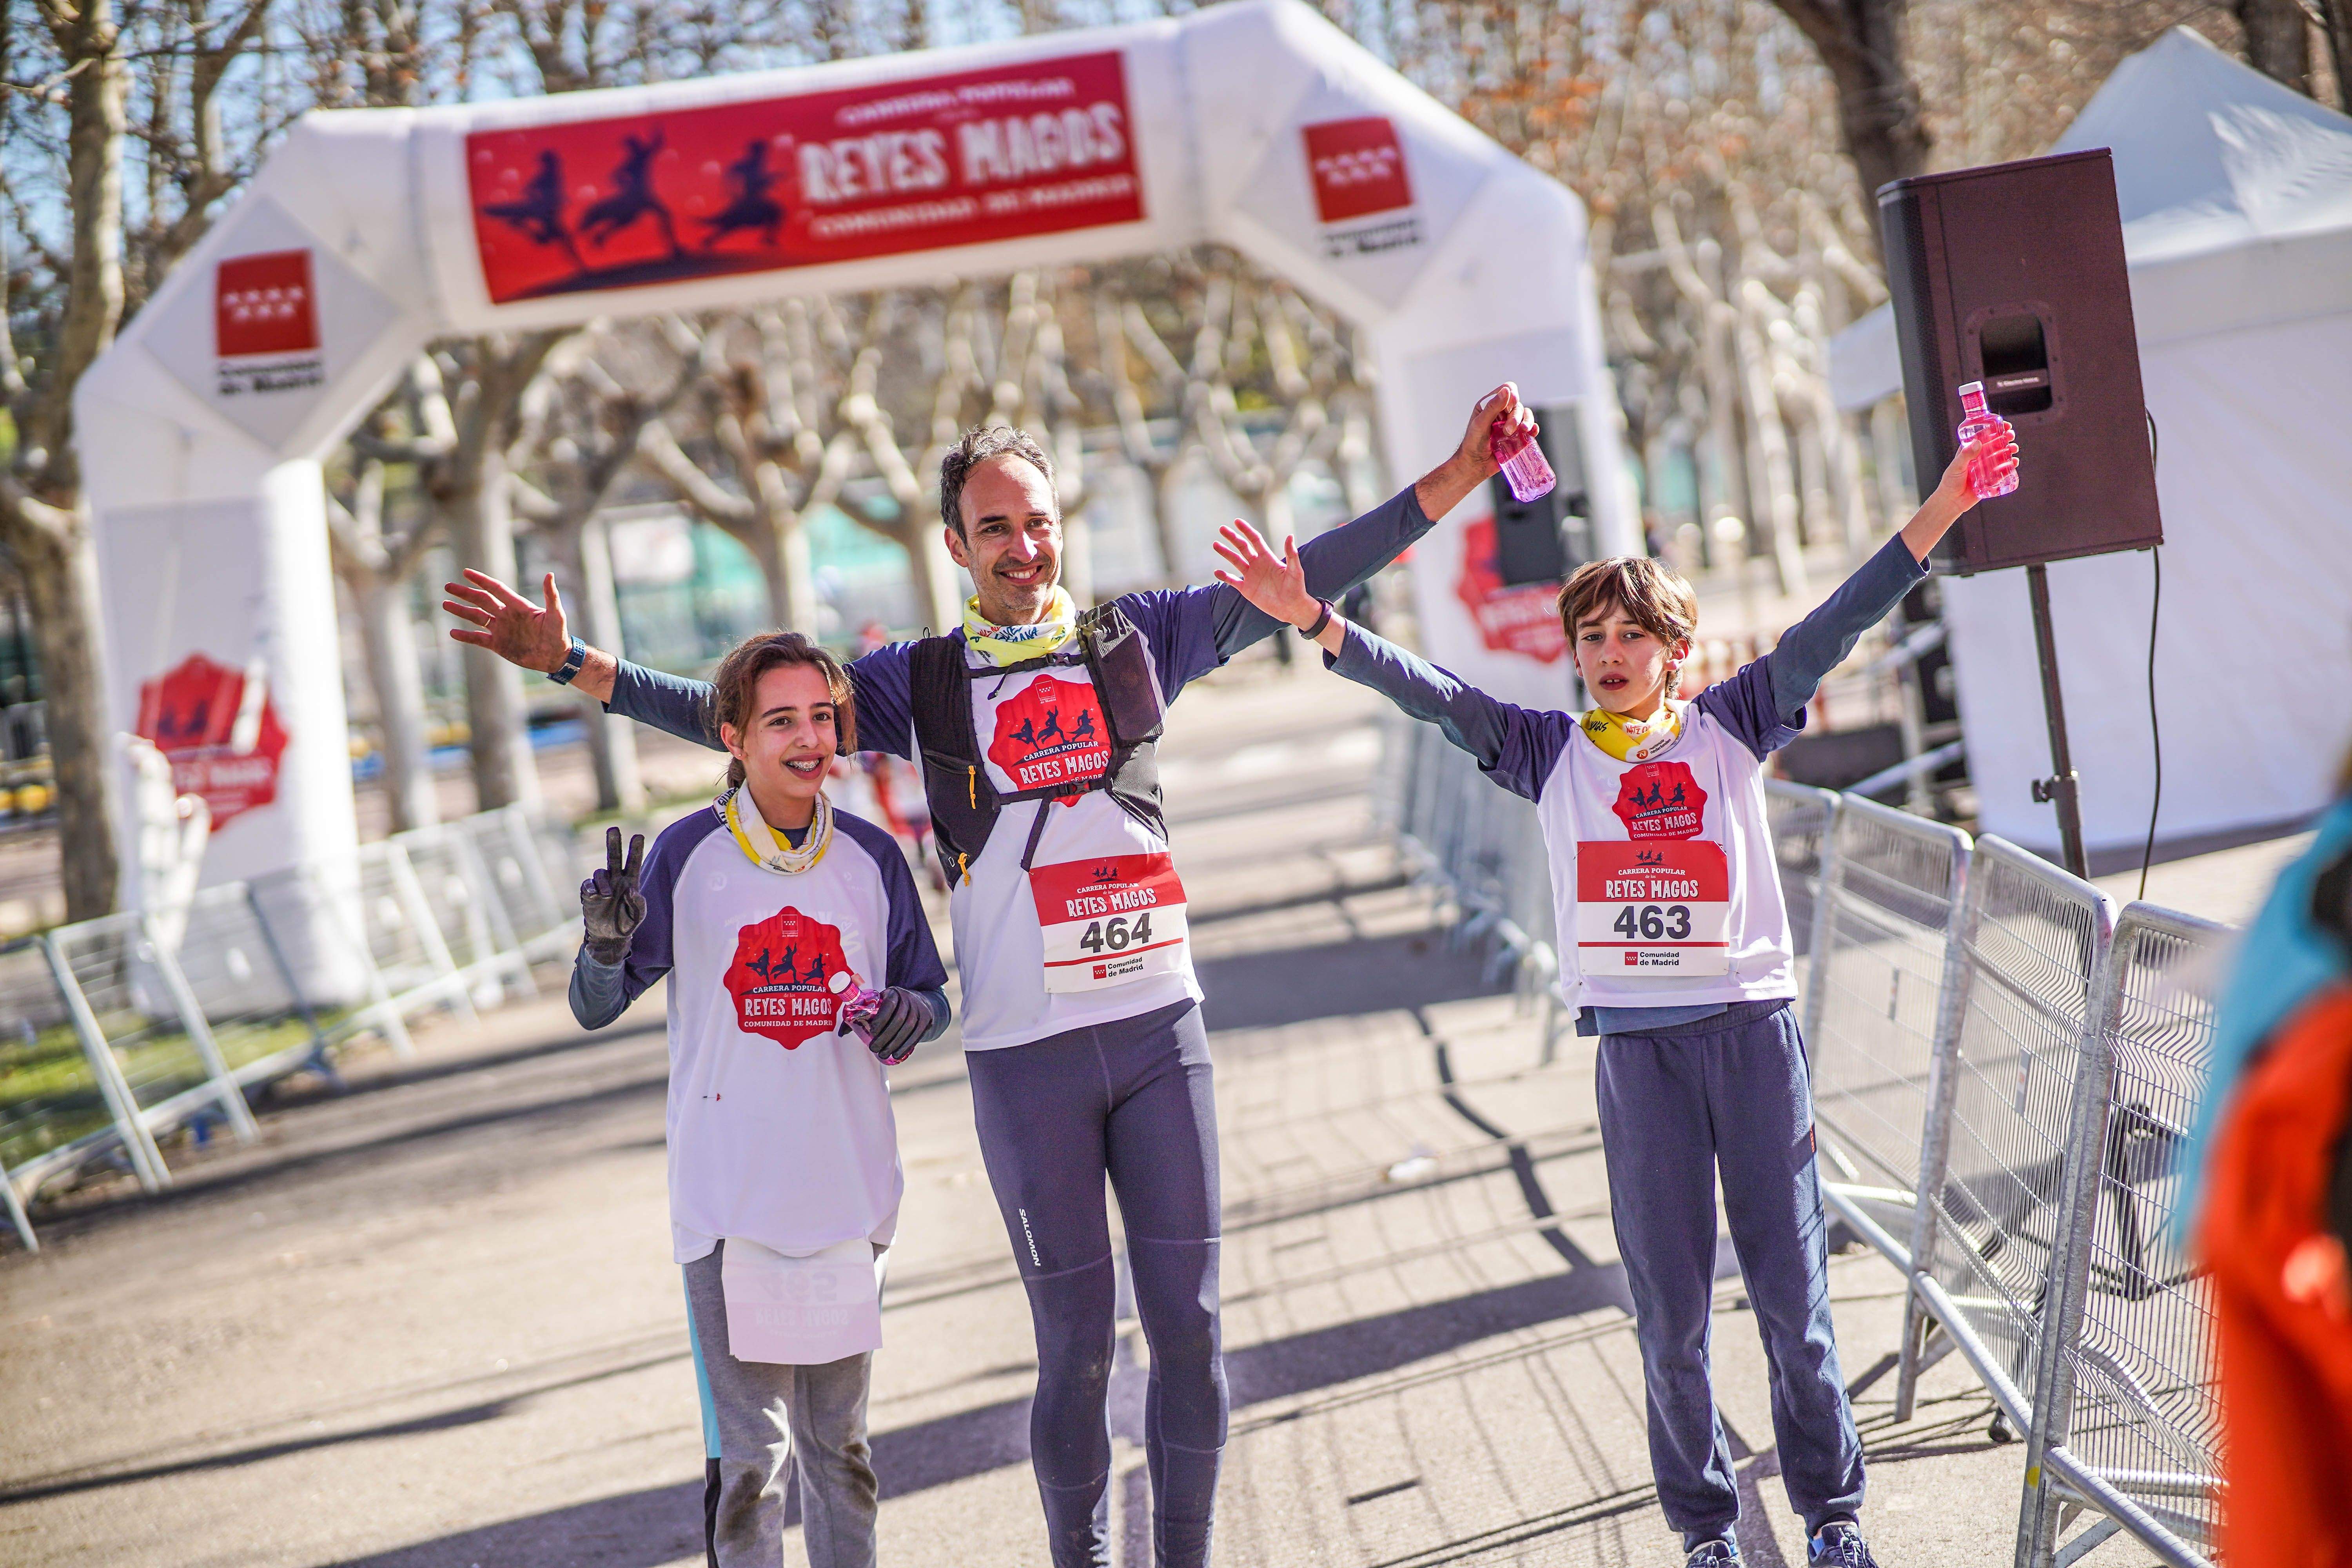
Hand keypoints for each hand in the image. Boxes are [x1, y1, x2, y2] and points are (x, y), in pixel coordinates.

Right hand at [445, 569, 570, 674]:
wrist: (557, 657)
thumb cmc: (559, 634)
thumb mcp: (557, 615)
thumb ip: (551, 596)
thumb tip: (549, 574)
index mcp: (518, 606)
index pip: (496, 589)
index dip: (482, 580)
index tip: (466, 572)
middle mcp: (507, 615)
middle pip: (482, 601)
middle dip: (465, 593)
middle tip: (448, 586)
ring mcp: (501, 630)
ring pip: (477, 617)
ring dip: (461, 611)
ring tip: (445, 603)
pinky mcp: (499, 645)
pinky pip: (479, 638)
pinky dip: (466, 636)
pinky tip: (453, 632)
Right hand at [581, 827, 645, 964]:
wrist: (609, 937)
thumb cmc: (627, 923)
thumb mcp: (638, 916)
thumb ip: (639, 904)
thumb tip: (632, 891)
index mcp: (631, 882)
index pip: (634, 862)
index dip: (635, 850)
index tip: (638, 836)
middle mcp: (616, 879)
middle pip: (614, 857)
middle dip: (613, 843)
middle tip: (613, 829)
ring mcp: (602, 885)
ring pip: (600, 872)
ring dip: (603, 881)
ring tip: (607, 895)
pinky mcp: (589, 893)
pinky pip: (587, 884)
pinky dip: (590, 887)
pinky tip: (594, 894)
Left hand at [859, 987, 929, 1064]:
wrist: (918, 1002)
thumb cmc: (890, 1006)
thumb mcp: (878, 1005)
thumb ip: (859, 1016)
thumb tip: (841, 1033)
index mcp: (893, 992)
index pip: (889, 1004)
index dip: (881, 1018)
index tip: (872, 1031)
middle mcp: (909, 998)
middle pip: (898, 1019)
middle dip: (886, 1036)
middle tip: (874, 1048)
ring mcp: (920, 1009)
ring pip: (909, 1028)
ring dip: (895, 1044)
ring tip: (883, 1054)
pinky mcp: (927, 1019)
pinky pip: (917, 1034)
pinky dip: (907, 1046)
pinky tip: (897, 1054)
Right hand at [1211, 519, 1316, 626]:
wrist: (1291, 607)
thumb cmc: (1296, 588)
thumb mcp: (1295, 570)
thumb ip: (1291, 554)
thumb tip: (1290, 536)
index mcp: (1268, 558)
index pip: (1255, 540)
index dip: (1246, 530)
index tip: (1237, 522)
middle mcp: (1257, 564)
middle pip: (1242, 547)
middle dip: (1232, 538)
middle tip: (1222, 529)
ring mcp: (1251, 576)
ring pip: (1235, 561)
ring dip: (1225, 553)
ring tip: (1215, 544)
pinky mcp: (1247, 589)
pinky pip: (1233, 581)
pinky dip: (1224, 577)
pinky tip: (1217, 571)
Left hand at [1457, 383, 1534, 478]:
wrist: (1475, 465)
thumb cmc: (1472, 444)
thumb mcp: (1480, 423)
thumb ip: (1493, 407)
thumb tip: (1507, 391)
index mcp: (1491, 405)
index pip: (1508, 390)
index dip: (1512, 396)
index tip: (1508, 408)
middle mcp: (1502, 413)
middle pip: (1518, 405)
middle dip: (1516, 416)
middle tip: (1508, 430)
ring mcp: (1511, 424)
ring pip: (1526, 415)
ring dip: (1527, 422)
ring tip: (1522, 432)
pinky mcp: (1518, 437)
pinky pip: (1530, 429)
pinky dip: (1533, 429)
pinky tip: (1532, 432)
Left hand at [1933, 421, 2019, 512]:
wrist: (1952, 501)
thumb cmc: (1950, 482)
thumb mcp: (1957, 466)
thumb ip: (1966, 455)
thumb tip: (1978, 443)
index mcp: (1970, 450)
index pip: (1984, 436)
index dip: (1995, 429)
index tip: (2004, 425)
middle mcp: (1980, 457)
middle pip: (1995, 444)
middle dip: (2005, 438)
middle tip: (2011, 436)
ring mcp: (1986, 467)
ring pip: (2001, 455)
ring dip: (2009, 450)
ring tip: (2013, 449)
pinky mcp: (1992, 478)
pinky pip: (2003, 470)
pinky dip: (2010, 465)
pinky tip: (2014, 462)